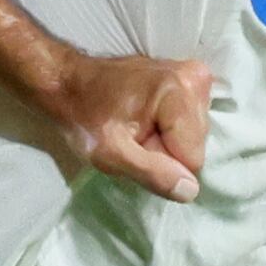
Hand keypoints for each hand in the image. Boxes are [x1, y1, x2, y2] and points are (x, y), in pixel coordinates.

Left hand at [37, 48, 212, 203]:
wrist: (69, 83)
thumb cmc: (85, 118)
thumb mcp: (111, 155)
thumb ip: (152, 174)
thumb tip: (190, 190)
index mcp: (179, 92)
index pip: (193, 158)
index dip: (162, 163)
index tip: (134, 146)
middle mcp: (196, 79)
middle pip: (195, 144)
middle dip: (166, 149)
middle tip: (133, 136)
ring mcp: (195, 75)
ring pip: (194, 134)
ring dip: (166, 138)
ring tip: (136, 124)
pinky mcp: (191, 77)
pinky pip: (190, 120)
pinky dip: (169, 126)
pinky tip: (146, 116)